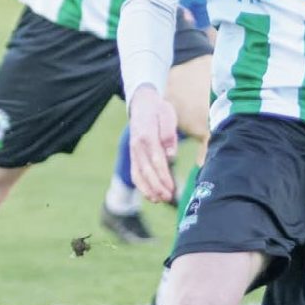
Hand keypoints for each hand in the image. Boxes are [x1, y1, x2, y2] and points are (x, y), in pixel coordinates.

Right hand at [128, 85, 178, 202]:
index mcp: (147, 136)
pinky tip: (150, 195)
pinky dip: (141, 185)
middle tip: (168, 198)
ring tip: (160, 200)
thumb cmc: (159, 110)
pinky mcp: (134, 155)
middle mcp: (137, 146)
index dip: (163, 176)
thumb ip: (169, 135)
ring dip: (148, 189)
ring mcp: (133, 152)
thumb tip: (171, 155)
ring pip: (138, 175)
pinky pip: (135, 173)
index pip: (156, 161)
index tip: (171, 188)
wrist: (142, 104)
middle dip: (157, 187)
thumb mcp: (168, 116)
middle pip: (147, 171)